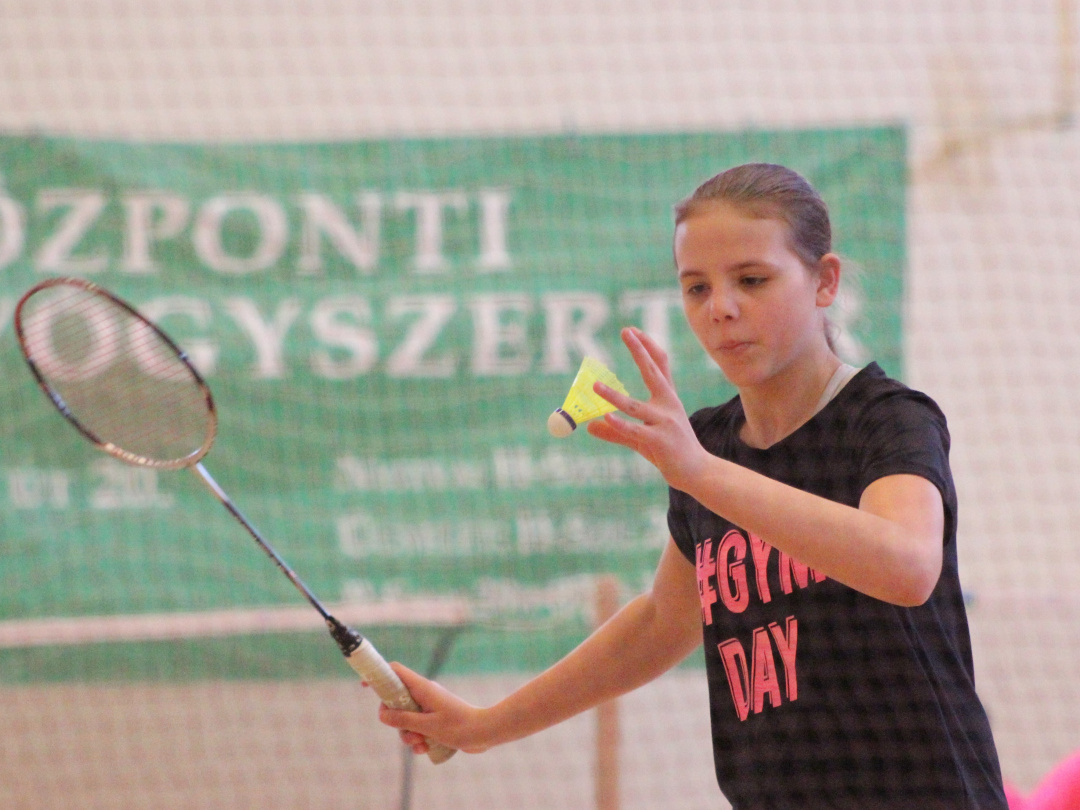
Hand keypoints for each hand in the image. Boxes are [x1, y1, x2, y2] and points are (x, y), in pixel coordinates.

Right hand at [375, 662, 492, 754]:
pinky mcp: (435, 720)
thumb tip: (381, 714)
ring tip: (421, 743)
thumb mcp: (427, 725)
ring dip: (408, 735)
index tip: (364, 684)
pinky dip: (419, 739)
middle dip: (396, 721)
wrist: (485, 733)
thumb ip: (403, 720)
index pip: (396, 672)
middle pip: (396, 702)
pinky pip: (418, 728)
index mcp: (422, 688)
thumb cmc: (459, 726)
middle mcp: (424, 695)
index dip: (379, 675)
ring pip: (406, 719)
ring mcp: (430, 707)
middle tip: (407, 732)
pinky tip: (426, 748)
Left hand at [587, 327, 710, 492]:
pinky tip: (606, 417)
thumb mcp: (642, 438)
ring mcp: (664, 422)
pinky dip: (620, 424)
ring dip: (613, 396)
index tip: (633, 331)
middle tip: (626, 331)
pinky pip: (636, 430)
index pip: (659, 365)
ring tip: (595, 386)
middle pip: (652, 372)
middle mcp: (667, 405)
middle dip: (639, 350)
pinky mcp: (659, 441)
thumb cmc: (671, 452)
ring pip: (634, 406)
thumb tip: (590, 426)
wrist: (697, 472)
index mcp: (666, 399)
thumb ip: (616, 431)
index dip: (646, 347)